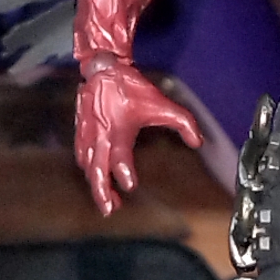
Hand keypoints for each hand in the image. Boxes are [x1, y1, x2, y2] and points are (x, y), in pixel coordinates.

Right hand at [75, 60, 201, 215]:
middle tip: (111, 209)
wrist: (102, 69)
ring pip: (88, 166)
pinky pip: (82, 156)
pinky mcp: (81, 132)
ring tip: (109, 202)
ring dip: (97, 185)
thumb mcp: (161, 103)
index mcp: (118, 128)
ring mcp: (88, 134)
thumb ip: (183, 122)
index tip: (130, 186)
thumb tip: (198, 142)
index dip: (123, 171)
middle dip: (102, 191)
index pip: (119, 156)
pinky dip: (88, 170)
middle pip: (97, 170)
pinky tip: (97, 178)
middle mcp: (100, 134)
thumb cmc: (132, 87)